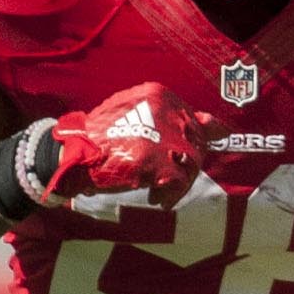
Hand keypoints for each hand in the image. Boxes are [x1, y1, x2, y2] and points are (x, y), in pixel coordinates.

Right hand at [43, 82, 204, 204]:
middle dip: (187, 166)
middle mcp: (162, 109)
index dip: (192, 146)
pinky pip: (178, 181)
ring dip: (179, 182)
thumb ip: (175, 120)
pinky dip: (170, 194)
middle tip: (167, 180)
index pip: (195, 121)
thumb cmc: (105, 138)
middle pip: (196, 143)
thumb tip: (219, 127)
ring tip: (159, 191)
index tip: (180, 159)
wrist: (74, 153)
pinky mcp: (151, 159)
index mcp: (159, 95)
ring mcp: (158, 134)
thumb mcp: (138, 116)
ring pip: (191, 162)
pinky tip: (156, 198)